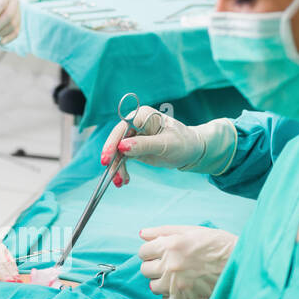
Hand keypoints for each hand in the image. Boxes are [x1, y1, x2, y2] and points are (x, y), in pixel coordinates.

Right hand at [101, 113, 236, 185]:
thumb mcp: (166, 145)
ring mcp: (133, 137)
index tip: (106, 159)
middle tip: (112, 176)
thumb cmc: (183, 142)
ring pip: (118, 153)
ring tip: (120, 183)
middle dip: (113, 160)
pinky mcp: (134, 149)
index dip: (112, 143)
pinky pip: (122, 160)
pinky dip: (122, 171)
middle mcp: (135, 124)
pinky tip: (124, 181)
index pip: (122, 129)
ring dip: (117, 169)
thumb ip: (144, 145)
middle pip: (117, 142)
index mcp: (143, 116)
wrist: (191, 151)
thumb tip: (122, 147)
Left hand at [138, 224, 236, 298]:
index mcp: (171, 245)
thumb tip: (141, 234)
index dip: (152, 251)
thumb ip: (164, 231)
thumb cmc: (218, 245)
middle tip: (171, 264)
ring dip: (162, 281)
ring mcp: (175, 285)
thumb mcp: (192, 230)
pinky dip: (171, 296)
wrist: (242, 265)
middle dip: (155, 266)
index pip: (143, 251)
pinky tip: (183, 288)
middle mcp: (170, 265)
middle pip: (145, 270)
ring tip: (178, 276)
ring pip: (153, 287)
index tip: (161, 253)